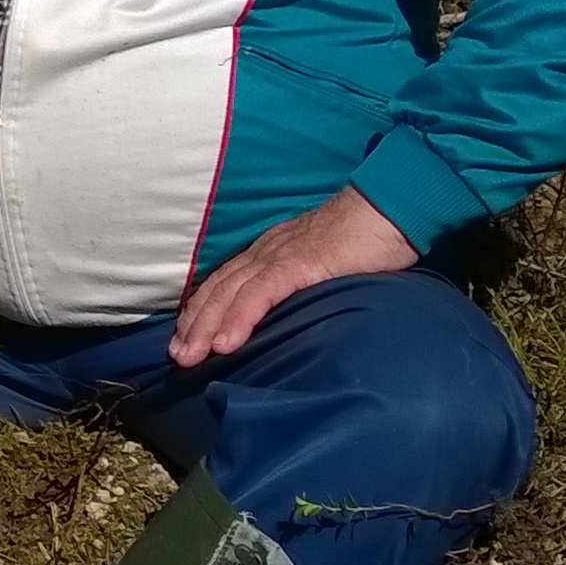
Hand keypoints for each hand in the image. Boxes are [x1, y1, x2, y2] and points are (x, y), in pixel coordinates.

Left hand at [168, 186, 415, 367]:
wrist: (390, 207)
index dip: (202, 309)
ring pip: (230, 293)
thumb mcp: (324, 265)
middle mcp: (266, 252)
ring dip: (205, 327)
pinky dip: (239, 318)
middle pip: (218, 289)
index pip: (225, 281)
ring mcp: (280, 256)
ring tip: (188, 357)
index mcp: (271, 251)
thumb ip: (303, 283)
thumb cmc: (365, 240)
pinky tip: (225, 343)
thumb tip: (293, 314)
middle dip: (193, 324)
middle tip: (175, 357)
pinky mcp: (299, 264)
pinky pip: (261, 294)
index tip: (185, 338)